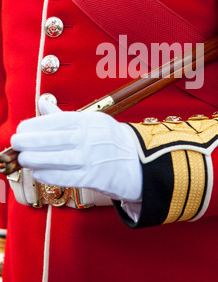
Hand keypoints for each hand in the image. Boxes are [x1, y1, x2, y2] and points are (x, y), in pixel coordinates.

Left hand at [11, 100, 142, 200]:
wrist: (137, 163)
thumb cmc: (110, 142)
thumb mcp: (92, 122)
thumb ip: (65, 117)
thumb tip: (42, 104)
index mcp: (89, 122)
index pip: (58, 121)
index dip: (36, 125)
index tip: (21, 128)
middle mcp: (90, 138)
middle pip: (54, 139)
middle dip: (30, 141)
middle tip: (15, 142)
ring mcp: (91, 158)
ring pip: (57, 158)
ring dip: (35, 159)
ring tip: (23, 158)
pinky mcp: (92, 177)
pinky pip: (65, 176)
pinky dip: (49, 174)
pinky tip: (38, 172)